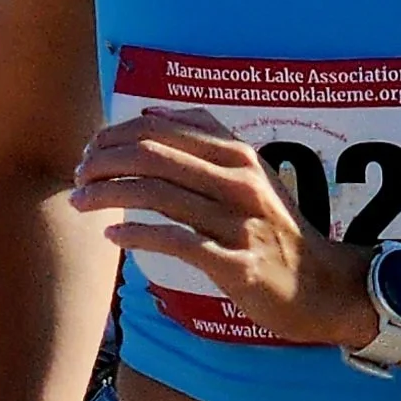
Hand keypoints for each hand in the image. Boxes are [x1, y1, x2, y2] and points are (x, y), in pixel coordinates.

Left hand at [71, 110, 375, 349]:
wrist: (322, 286)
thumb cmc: (277, 230)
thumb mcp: (253, 175)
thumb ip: (207, 142)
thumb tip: (151, 114)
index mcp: (237, 154)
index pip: (162, 129)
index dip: (116, 135)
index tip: (91, 149)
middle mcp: (238, 181)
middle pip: (152, 155)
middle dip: (104, 162)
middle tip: (78, 176)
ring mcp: (237, 222)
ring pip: (157, 194)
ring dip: (108, 196)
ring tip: (81, 202)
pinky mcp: (234, 262)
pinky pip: (174, 240)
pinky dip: (136, 235)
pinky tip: (113, 236)